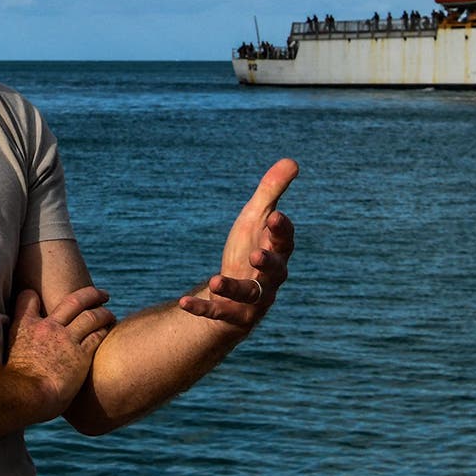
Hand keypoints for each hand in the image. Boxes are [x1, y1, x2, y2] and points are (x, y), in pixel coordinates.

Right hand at [4, 285, 115, 415]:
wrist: (26, 395)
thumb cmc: (16, 385)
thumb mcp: (9, 358)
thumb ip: (18, 349)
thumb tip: (21, 358)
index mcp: (25, 327)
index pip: (28, 299)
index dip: (34, 296)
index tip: (41, 296)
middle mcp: (48, 328)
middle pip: (73, 301)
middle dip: (90, 294)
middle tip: (102, 295)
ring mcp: (66, 339)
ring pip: (91, 317)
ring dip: (104, 313)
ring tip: (110, 314)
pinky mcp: (81, 355)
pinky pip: (98, 336)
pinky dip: (106, 329)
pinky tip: (110, 330)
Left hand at [178, 158, 296, 329]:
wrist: (236, 292)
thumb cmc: (249, 249)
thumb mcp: (255, 219)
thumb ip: (271, 192)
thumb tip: (291, 160)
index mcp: (277, 252)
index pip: (285, 241)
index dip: (281, 230)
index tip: (274, 216)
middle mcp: (271, 278)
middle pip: (275, 272)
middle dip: (267, 263)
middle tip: (255, 255)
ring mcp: (254, 300)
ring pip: (249, 296)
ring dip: (232, 289)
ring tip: (215, 281)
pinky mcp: (233, 315)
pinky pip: (219, 313)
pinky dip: (203, 308)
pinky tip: (183, 302)